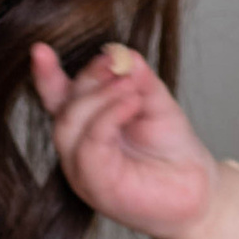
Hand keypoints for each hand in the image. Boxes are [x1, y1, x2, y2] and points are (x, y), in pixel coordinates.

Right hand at [29, 41, 238, 238]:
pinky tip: (130, 102)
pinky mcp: (96, 187)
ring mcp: (82, 171)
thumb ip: (139, 80)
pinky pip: (90, 146)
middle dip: (89, 79)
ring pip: (70, 125)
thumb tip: (123, 54)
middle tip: (116, 63)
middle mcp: (78, 149)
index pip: (56, 99)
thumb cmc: (172, 150)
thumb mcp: (156, 104)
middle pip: (65, 107)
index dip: (46, 76)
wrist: (198, 190)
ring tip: (130, 85)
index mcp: (86, 126)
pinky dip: (108, 118)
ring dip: (100, 96)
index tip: (40, 49)